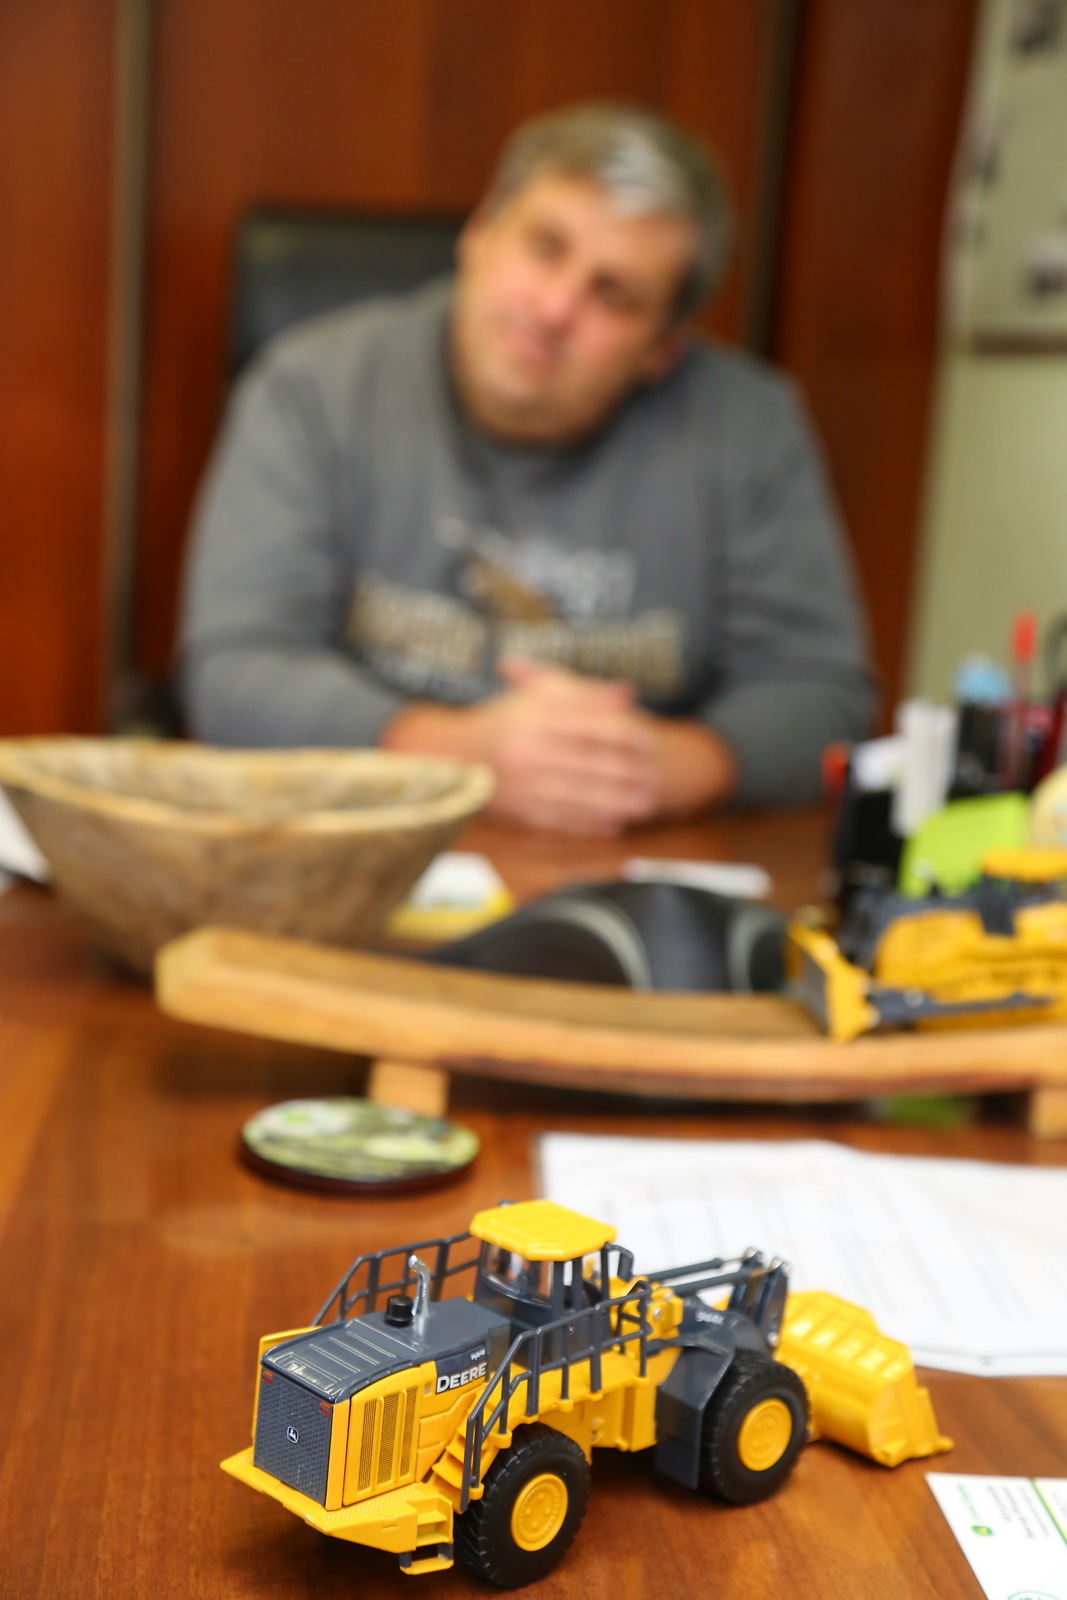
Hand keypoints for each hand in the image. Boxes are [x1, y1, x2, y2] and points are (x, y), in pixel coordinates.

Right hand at [380, 657, 737, 832]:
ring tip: (644, 806)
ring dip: (617, 804)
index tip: (651, 743)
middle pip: (592, 763)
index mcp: (537, 715)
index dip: (628, 736)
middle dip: (629, 775)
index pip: (595, 726)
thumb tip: (628, 695)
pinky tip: (612, 825)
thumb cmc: (504, 719)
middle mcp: (530, 748)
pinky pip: (559, 820)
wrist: (452, 753)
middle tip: (656, 782)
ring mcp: (523, 783)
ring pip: (580, 796)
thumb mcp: (538, 695)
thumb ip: (584, 693)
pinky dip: (589, 825)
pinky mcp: (517, 810)